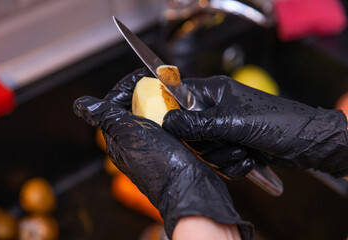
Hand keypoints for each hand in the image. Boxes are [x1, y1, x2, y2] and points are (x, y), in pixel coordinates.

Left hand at [73, 69, 252, 238]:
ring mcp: (151, 147)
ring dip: (159, 102)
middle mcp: (131, 143)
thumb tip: (79, 104)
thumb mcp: (128, 134)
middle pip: (132, 109)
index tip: (142, 74)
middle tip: (159, 82)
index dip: (126, 86)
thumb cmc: (158, 164)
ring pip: (150, 117)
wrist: (189, 188)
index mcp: (117, 139)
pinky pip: (166, 127)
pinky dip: (172, 115)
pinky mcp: (168, 150)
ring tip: (171, 93)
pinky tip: (180, 112)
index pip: (114, 104)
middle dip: (144, 92)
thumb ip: (105, 116)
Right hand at [163, 75, 347, 176]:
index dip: (173, 112)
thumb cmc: (276, 123)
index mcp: (214, 92)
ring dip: (224, 156)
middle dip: (208, 144)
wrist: (307, 144)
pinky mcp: (233, 146)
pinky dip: (233, 165)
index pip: (179, 95)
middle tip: (225, 140)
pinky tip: (250, 159)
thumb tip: (167, 123)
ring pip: (204, 150)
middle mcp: (216, 109)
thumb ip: (196, 124)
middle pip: (189, 130)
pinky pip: (218, 161)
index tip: (177, 130)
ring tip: (244, 150)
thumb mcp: (231, 122)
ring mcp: (224, 129)